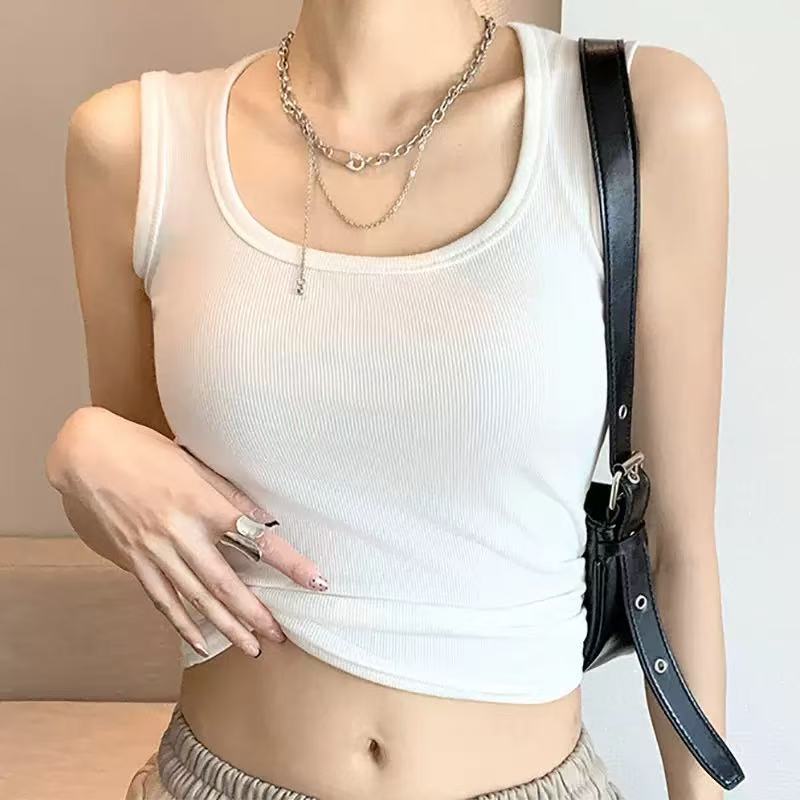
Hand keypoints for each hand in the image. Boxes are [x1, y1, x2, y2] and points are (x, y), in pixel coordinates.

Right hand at [46, 406, 328, 657]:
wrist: (89, 455)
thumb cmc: (147, 451)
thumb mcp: (196, 464)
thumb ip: (231, 495)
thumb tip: (266, 521)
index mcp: (202, 503)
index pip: (257, 539)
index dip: (289, 563)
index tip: (316, 581)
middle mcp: (179, 532)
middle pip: (224, 582)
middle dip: (255, 613)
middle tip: (281, 635)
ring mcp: (154, 550)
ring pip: (195, 599)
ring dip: (226, 627)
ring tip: (252, 648)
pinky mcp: (134, 560)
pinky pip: (162, 599)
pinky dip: (182, 623)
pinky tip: (200, 641)